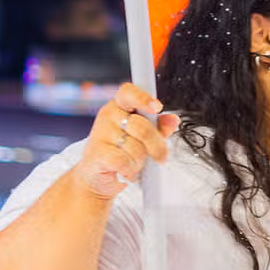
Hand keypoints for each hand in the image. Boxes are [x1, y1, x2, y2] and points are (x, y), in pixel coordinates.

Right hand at [72, 83, 176, 199]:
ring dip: (140, 162)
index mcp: (119, 106)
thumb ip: (158, 127)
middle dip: (156, 146)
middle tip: (160, 157)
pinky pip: (125, 161)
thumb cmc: (120, 153)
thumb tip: (173, 119)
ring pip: (136, 148)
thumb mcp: (142, 138)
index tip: (157, 108)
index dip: (143, 98)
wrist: (95, 176)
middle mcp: (107, 115)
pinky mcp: (96, 153)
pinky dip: (130, 171)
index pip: (128, 92)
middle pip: (142, 126)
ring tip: (133, 164)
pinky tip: (125, 171)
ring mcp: (100, 133)